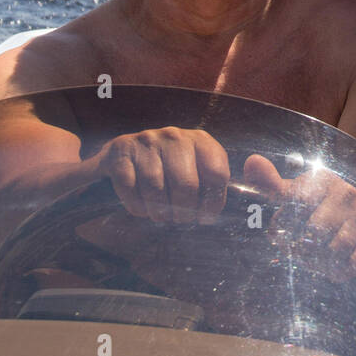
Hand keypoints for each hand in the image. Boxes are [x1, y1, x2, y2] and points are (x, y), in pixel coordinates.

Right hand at [96, 127, 229, 223]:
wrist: (127, 152)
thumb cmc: (171, 167)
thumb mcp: (197, 168)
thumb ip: (216, 183)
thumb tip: (234, 194)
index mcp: (200, 140)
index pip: (217, 174)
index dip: (212, 203)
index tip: (204, 217)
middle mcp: (175, 136)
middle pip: (186, 185)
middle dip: (184, 212)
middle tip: (180, 220)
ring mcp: (147, 141)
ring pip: (156, 188)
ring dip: (158, 212)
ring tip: (161, 216)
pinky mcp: (121, 152)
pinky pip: (130, 189)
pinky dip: (137, 206)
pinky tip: (142, 207)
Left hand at [243, 154, 355, 274]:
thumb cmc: (328, 202)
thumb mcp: (303, 189)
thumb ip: (274, 183)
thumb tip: (251, 162)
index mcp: (324, 180)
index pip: (297, 202)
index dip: (280, 225)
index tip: (277, 236)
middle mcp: (346, 195)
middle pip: (314, 231)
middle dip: (299, 248)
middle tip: (294, 253)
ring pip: (334, 249)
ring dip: (318, 262)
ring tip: (310, 262)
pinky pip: (352, 264)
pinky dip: (338, 272)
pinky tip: (330, 269)